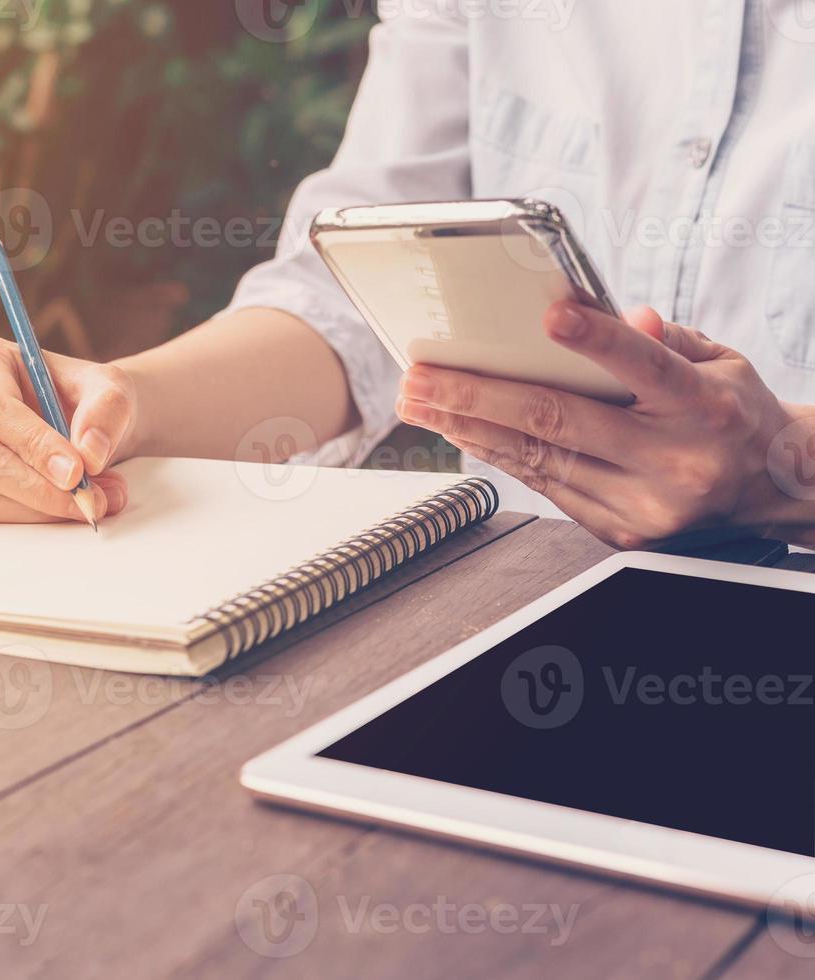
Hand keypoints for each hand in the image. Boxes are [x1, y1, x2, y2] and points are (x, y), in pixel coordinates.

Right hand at [0, 336, 134, 523]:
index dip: (34, 445)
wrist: (78, 417)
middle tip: (89, 499)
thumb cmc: (84, 394)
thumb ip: (107, 410)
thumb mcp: (109, 387)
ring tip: (93, 501)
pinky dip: (31, 517)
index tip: (76, 473)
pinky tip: (67, 507)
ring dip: (39, 508)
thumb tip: (89, 453)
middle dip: (37, 486)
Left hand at [395, 302, 801, 549]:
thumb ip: (664, 341)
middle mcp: (674, 461)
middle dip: (479, 395)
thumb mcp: (720, 363)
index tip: (552, 313)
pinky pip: (545, 484)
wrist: (773, 491)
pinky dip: (498, 454)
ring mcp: (644, 504)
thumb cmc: (733, 414)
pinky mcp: (620, 531)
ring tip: (420, 402)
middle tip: (422, 376)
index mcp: (705, 408)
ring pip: (540, 458)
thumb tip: (622, 316)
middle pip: (562, 421)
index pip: (645, 367)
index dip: (597, 340)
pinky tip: (461, 431)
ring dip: (468, 427)